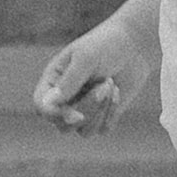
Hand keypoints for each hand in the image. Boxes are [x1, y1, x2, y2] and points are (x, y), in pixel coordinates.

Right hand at [33, 20, 153, 136]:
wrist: (134, 45)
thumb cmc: (105, 45)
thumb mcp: (86, 58)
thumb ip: (68, 82)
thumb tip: (49, 104)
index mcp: (53, 81)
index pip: (42, 106)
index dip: (54, 114)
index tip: (76, 114)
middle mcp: (65, 99)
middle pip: (63, 124)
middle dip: (86, 110)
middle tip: (103, 88)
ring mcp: (84, 109)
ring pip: (83, 131)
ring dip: (100, 111)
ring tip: (110, 84)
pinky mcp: (103, 116)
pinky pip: (102, 129)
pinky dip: (111, 113)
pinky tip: (118, 91)